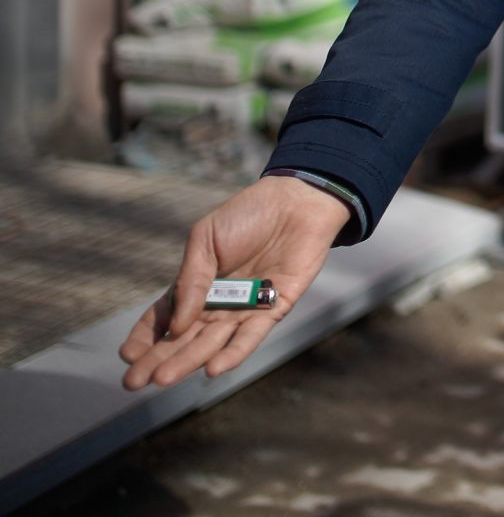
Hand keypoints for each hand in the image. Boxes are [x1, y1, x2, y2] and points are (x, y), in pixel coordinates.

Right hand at [120, 176, 349, 389]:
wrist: (296, 201)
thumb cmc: (248, 215)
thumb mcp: (205, 239)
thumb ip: (191, 280)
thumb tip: (176, 324)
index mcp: (196, 285)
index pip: (164, 317)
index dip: (145, 337)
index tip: (126, 356)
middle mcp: (218, 303)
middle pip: (184, 338)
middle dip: (158, 359)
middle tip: (133, 382)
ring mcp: (245, 308)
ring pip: (212, 343)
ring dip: (188, 361)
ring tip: (163, 379)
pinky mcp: (273, 310)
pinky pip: (250, 337)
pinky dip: (233, 353)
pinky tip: (212, 369)